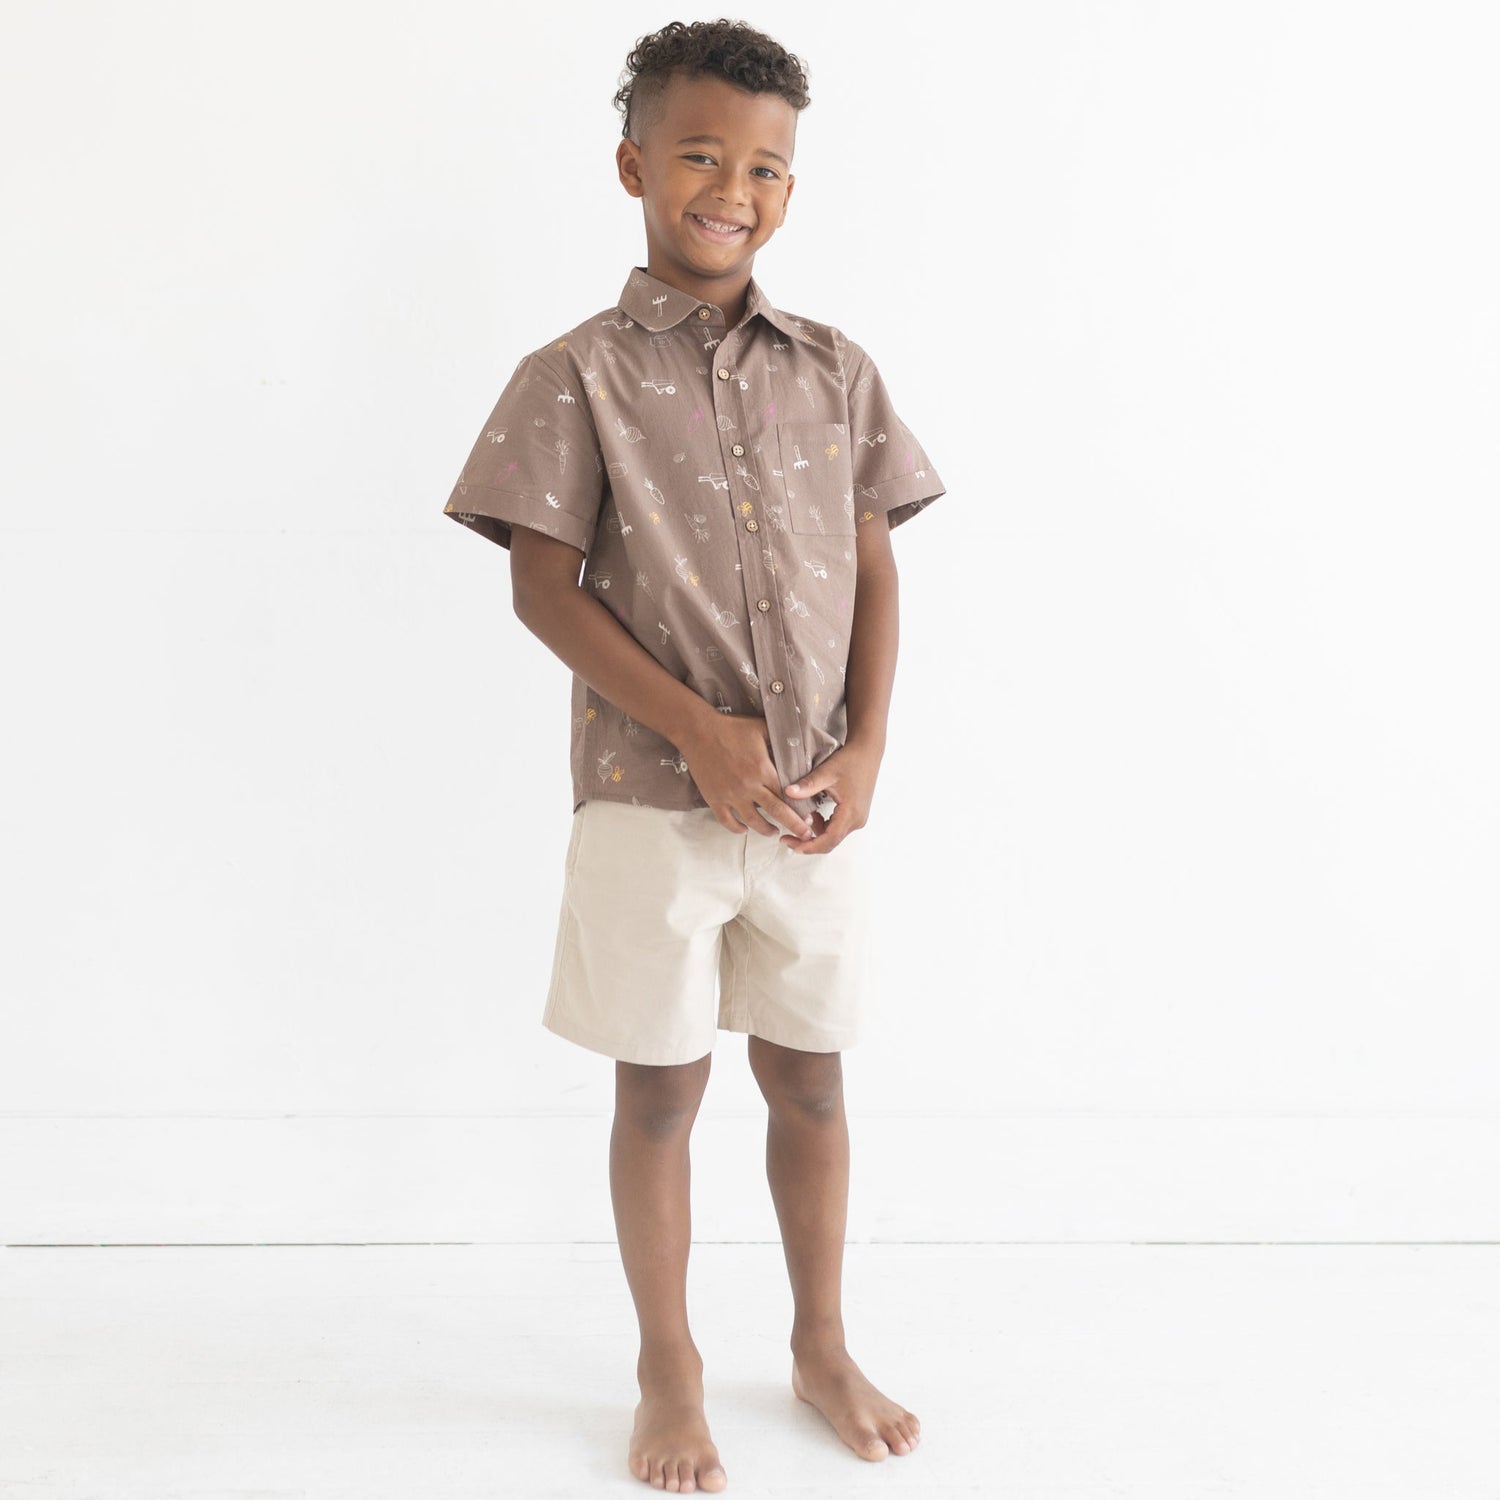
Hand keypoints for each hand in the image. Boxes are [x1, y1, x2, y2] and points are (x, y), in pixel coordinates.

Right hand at [677, 712, 815, 839]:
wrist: (698, 731)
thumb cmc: (731, 727)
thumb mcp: (760, 727)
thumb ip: (779, 736)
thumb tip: (796, 738)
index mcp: (762, 770)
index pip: (786, 794)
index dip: (799, 807)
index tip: (809, 816)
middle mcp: (749, 786)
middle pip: (776, 811)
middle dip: (794, 825)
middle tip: (806, 835)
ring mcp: (730, 795)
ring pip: (753, 821)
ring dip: (766, 830)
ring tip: (774, 832)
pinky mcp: (714, 799)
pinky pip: (727, 821)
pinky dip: (736, 829)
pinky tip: (744, 830)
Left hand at [779, 738, 881, 853]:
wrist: (867, 751)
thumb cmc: (851, 760)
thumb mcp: (827, 772)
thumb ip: (808, 785)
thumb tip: (787, 792)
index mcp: (851, 813)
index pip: (828, 840)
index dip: (809, 846)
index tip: (792, 845)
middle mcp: (857, 820)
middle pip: (830, 842)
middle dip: (808, 842)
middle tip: (786, 838)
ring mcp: (857, 818)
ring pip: (832, 835)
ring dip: (814, 831)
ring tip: (798, 817)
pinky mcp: (855, 813)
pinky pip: (836, 827)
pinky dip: (822, 824)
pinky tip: (811, 813)